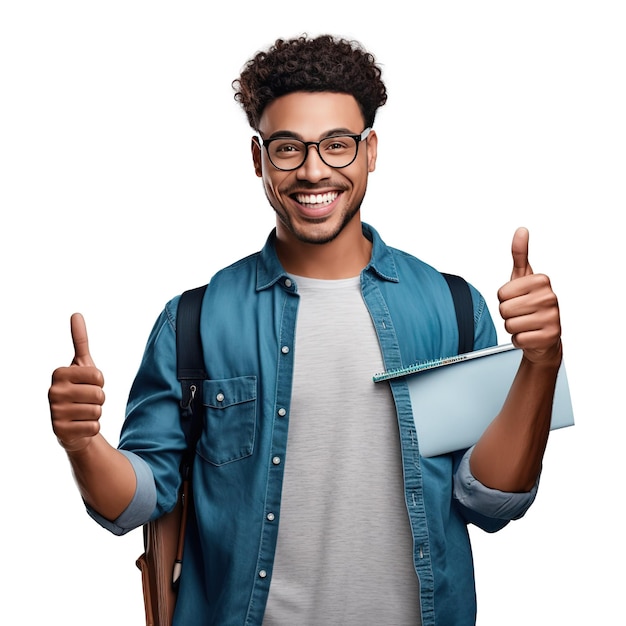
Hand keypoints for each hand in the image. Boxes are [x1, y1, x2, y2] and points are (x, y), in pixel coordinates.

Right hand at [49, 313, 105, 451]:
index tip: (88, 384)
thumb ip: (80, 340)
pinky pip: (94, 427)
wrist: (74, 422)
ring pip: (97, 411)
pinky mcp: (60, 431)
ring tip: (83, 412)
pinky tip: (81, 425)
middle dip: (99, 399)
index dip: (100, 382)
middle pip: (99, 394)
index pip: (98, 376)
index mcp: (59, 373)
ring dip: (96, 413)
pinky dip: (92, 427)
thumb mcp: (82, 364)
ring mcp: (54, 412)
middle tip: (86, 400)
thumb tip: (76, 314)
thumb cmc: (80, 389)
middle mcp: (53, 392)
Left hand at [497, 228, 561, 366]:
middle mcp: (550, 297)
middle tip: (522, 313)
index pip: (501, 293)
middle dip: (507, 314)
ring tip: (526, 323)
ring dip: (513, 327)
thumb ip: (520, 254)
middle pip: (504, 309)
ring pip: (509, 325)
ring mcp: (552, 317)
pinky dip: (519, 340)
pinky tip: (530, 334)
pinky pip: (517, 339)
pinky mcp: (549, 336)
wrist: (545, 335)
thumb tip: (521, 231)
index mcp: (542, 281)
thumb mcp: (523, 277)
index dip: (505, 298)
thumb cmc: (531, 303)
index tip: (518, 298)